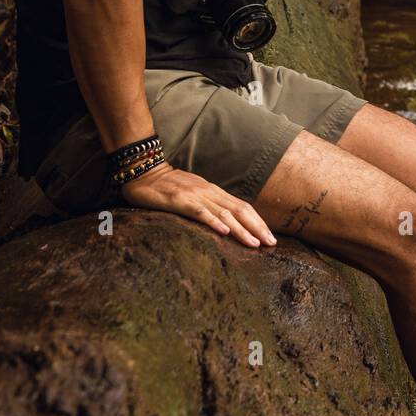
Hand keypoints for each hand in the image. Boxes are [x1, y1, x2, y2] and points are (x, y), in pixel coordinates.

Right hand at [120, 161, 276, 248]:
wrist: (144, 172)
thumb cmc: (168, 186)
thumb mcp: (194, 194)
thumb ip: (208, 205)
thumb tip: (226, 221)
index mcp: (214, 192)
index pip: (242, 207)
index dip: (258, 222)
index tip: (271, 237)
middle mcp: (209, 193)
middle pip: (240, 210)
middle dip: (258, 227)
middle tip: (272, 243)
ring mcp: (196, 196)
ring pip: (225, 213)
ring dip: (242, 229)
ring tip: (255, 243)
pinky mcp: (180, 201)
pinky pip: (200, 212)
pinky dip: (214, 222)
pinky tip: (224, 232)